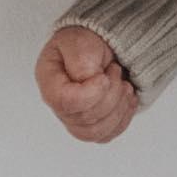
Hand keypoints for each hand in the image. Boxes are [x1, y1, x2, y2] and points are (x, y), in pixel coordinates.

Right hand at [34, 26, 138, 141]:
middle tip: (116, 71)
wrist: (98, 48)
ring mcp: (73, 119)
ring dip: (119, 108)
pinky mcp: (90, 126)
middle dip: (110, 95)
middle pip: (84, 119)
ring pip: (96, 132)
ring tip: (124, 84)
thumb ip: (81, 59)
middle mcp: (57, 105)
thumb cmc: (84, 44)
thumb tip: (88, 80)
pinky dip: (123, 118)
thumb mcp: (80, 41)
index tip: (104, 76)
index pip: (64, 102)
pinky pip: (106, 135)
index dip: (90, 93)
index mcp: (49, 81)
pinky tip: (126, 99)